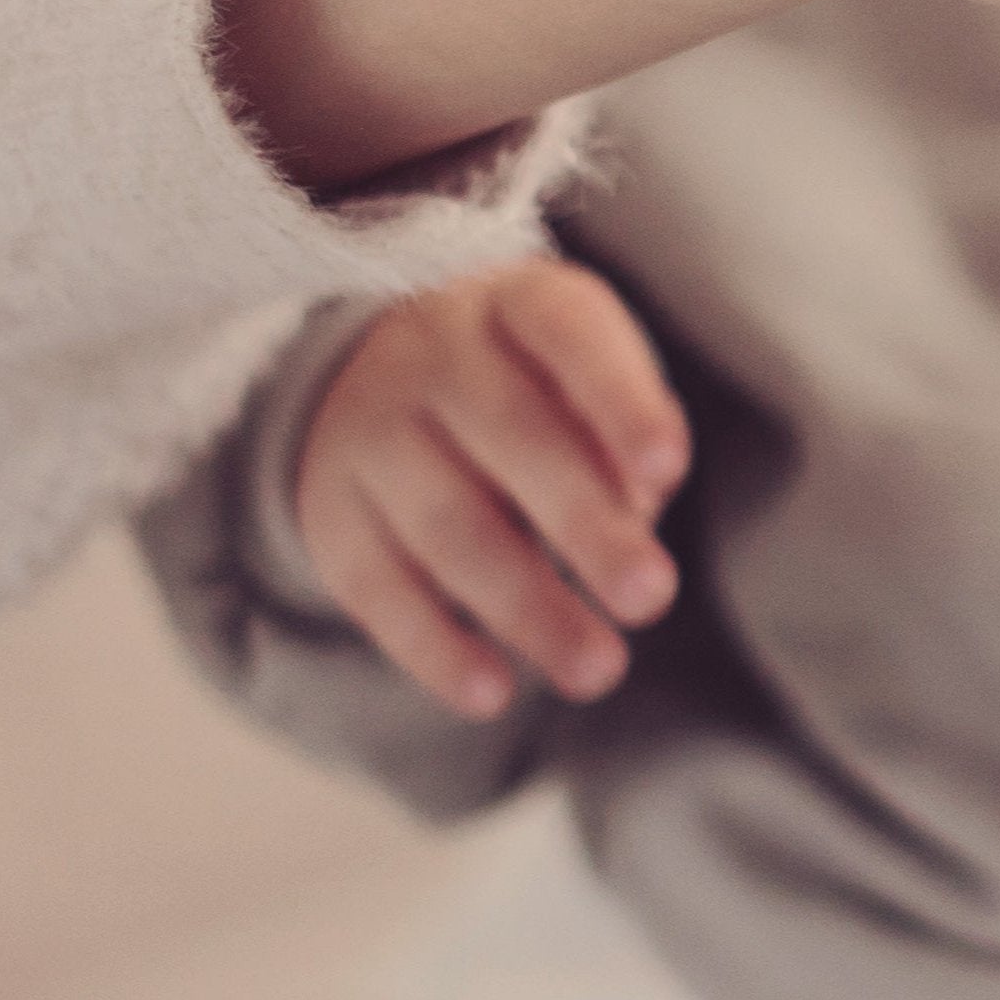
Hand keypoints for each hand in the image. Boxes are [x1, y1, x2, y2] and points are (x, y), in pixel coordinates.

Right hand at [294, 260, 690, 717]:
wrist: (380, 363)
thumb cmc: (538, 378)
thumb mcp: (589, 367)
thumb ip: (624, 426)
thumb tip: (637, 506)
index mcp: (521, 305)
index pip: (570, 337)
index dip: (619, 401)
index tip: (668, 469)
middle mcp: (436, 355)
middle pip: (511, 441)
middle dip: (585, 528)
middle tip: (651, 597)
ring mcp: (371, 432)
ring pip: (447, 526)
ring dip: (525, 607)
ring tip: (598, 670)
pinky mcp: (331, 513)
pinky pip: (377, 586)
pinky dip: (434, 647)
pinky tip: (491, 694)